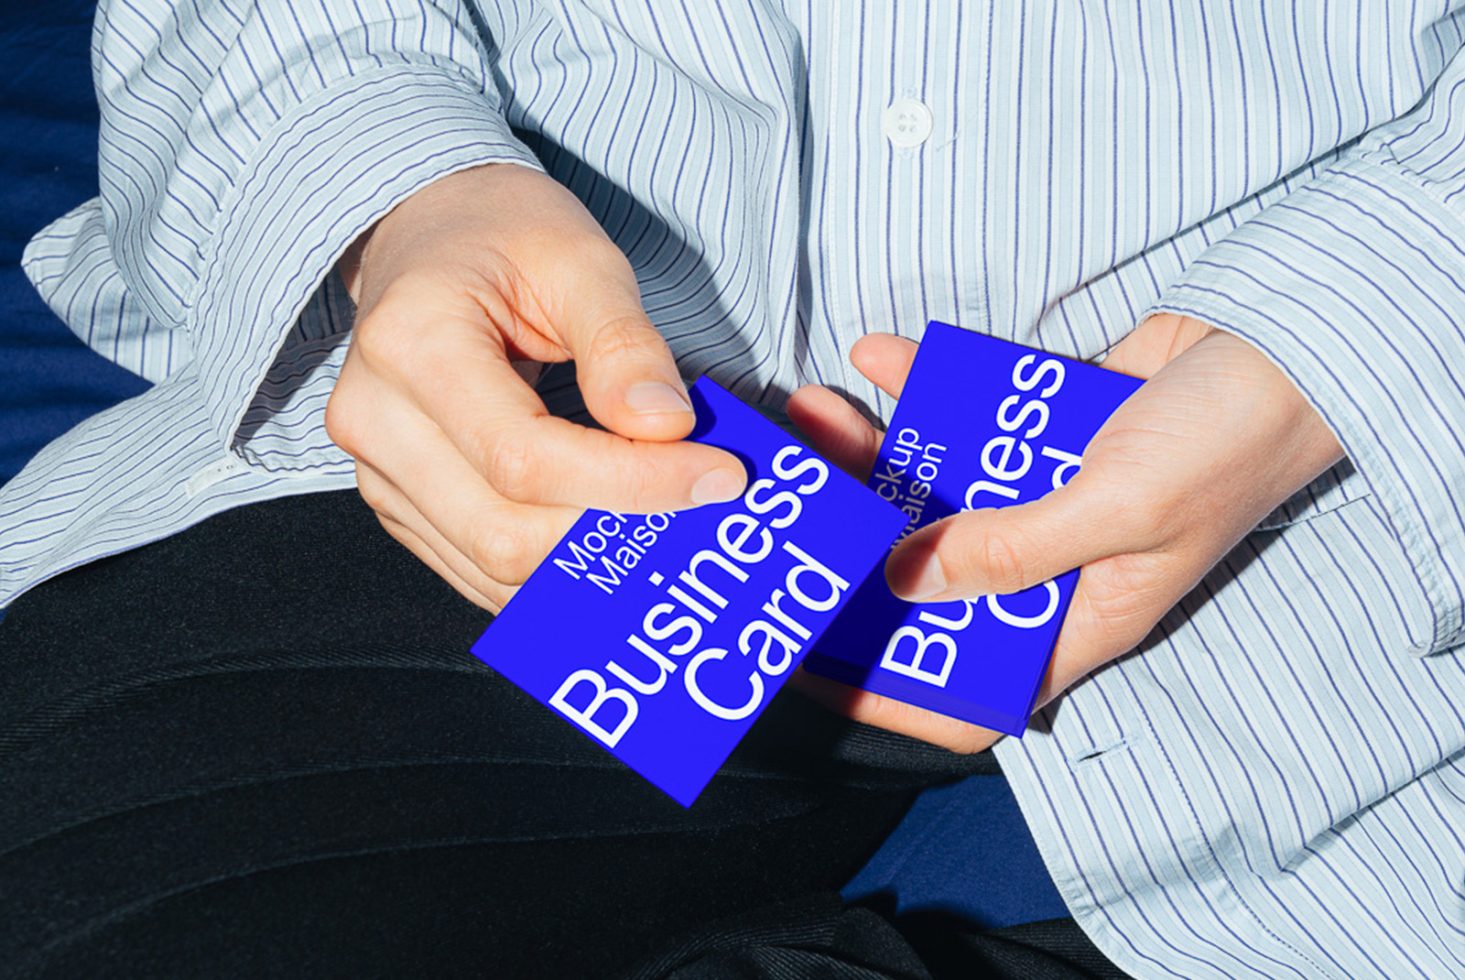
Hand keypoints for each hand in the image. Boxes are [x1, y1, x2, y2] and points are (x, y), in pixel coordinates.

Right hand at [326, 164, 746, 610]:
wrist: (432, 234)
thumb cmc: (502, 234)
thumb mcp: (580, 259)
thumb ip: (624, 344)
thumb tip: (665, 428)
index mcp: (410, 344)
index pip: (526, 458)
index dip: (630, 482)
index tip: (716, 475)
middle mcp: (375, 420)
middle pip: (504, 531)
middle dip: (615, 531)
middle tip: (700, 500)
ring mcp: (379, 471)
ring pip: (493, 566)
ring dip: (590, 559)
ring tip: (666, 518)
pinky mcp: (401, 503)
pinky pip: (481, 569)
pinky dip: (555, 567)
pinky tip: (611, 532)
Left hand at [788, 315, 1344, 752]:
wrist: (1286, 344)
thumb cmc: (1227, 443)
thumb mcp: (1120, 510)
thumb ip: (1010, 548)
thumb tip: (901, 581)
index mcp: (1075, 618)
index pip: (966, 690)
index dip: (886, 692)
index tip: (806, 660)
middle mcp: (1045, 565)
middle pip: (924, 580)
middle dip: (849, 546)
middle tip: (787, 508)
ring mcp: (1037, 495)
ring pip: (928, 490)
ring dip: (868, 455)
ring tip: (813, 412)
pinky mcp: (1036, 430)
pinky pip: (960, 417)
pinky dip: (921, 387)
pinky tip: (878, 353)